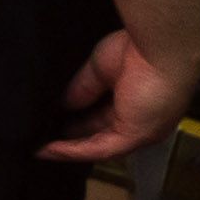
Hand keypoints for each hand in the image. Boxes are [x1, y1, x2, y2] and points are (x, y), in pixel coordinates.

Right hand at [40, 31, 199, 162]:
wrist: (160, 49)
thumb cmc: (142, 50)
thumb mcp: (102, 69)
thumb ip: (83, 88)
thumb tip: (62, 104)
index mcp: (139, 101)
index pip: (105, 115)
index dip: (79, 118)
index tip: (54, 117)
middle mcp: (141, 120)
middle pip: (99, 133)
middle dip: (71, 136)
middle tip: (42, 134)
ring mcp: (139, 131)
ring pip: (97, 146)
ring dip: (68, 149)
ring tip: (39, 148)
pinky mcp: (134, 137)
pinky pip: (98, 148)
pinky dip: (72, 150)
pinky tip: (48, 149)